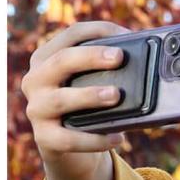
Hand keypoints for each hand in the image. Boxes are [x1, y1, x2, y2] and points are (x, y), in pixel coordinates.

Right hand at [21, 21, 131, 179]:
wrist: (66, 148)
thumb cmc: (83, 106)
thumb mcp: (88, 82)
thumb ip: (104, 67)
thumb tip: (144, 56)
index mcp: (45, 58)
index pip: (71, 35)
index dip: (99, 30)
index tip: (127, 35)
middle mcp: (34, 80)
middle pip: (62, 61)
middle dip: (91, 57)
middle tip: (119, 58)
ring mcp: (36, 110)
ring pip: (62, 100)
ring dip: (90, 95)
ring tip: (116, 95)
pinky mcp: (44, 139)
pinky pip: (69, 139)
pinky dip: (95, 139)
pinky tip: (118, 138)